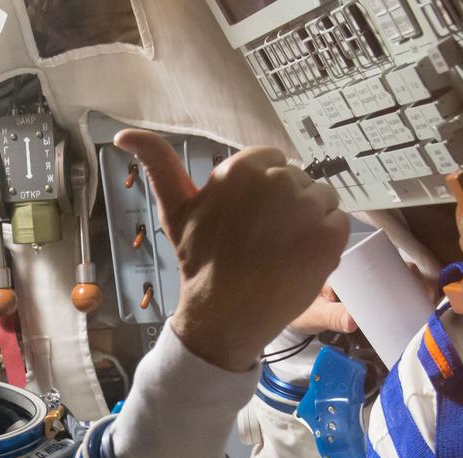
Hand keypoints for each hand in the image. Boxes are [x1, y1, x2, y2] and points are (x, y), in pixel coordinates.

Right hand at [115, 129, 347, 371]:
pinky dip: (325, 242)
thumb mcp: (175, 211)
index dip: (263, 195)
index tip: (248, 223)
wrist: (221, 318)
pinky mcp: (329, 236)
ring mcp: (306, 209)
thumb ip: (158, 165)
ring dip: (308, 223)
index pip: (273, 163)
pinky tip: (299, 261)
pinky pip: (338, 223)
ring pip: (322, 200)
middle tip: (262, 243)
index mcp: (241, 169)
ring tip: (281, 252)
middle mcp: (276, 181)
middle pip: (299, 180)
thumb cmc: (199, 264)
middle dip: (286, 207)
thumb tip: (123, 134)